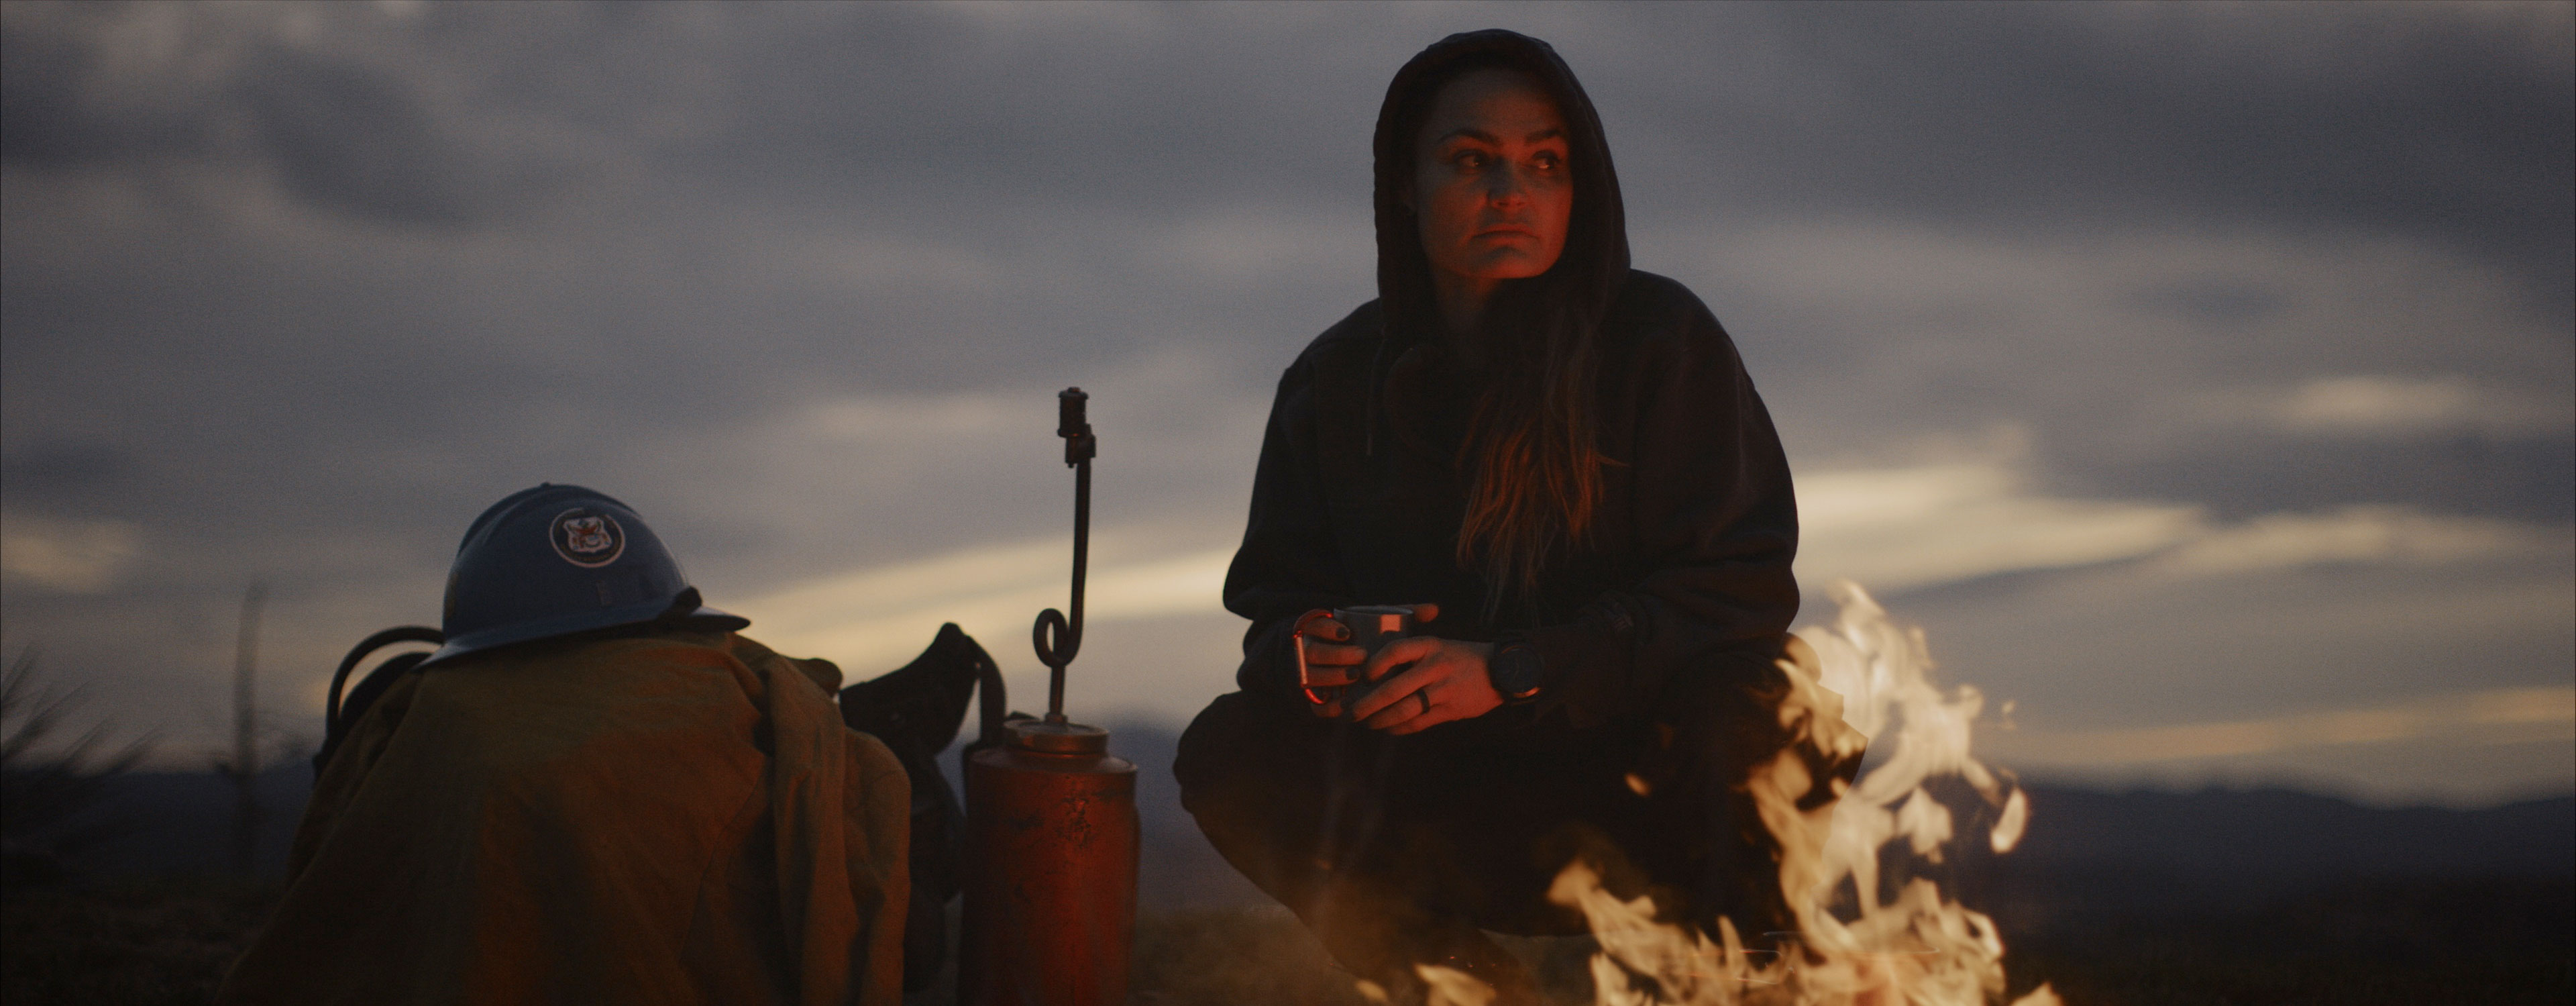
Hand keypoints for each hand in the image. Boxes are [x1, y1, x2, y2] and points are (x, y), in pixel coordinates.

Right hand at [1293, 603, 1441, 718]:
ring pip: (1312, 677)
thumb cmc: (1367, 642)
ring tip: (1355, 680)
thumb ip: (1404, 614)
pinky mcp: (1315, 698)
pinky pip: (1315, 705)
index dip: (1328, 629)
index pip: (1317, 626)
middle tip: (1360, 659)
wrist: (1342, 666)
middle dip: (1336, 656)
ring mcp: (1310, 675)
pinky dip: (1327, 707)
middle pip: (1314, 653)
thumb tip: (1434, 610)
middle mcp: (1312, 651)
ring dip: (1333, 679)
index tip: (1348, 633)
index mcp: (1322, 631)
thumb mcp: (1379, 625)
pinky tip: (1343, 707)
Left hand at [1346, 633, 1500, 734]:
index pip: (1395, 651)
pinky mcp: (1451, 710)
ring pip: (1404, 710)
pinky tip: (1388, 728)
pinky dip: (1399, 728)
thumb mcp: (1439, 646)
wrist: (1501, 670)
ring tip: (1367, 722)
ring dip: (1380, 719)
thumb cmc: (1462, 657)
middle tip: (1350, 711)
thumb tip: (1374, 670)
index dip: (1375, 664)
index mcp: (1430, 646)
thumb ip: (1412, 655)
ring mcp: (1444, 690)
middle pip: (1393, 689)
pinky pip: (1418, 722)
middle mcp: (1436, 667)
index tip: (1363, 676)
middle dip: (1367, 704)